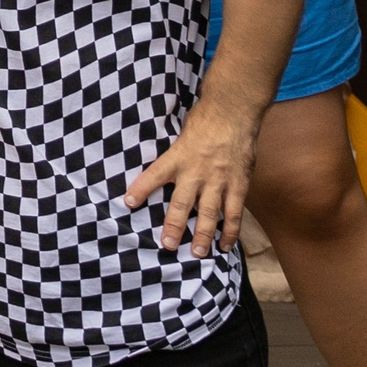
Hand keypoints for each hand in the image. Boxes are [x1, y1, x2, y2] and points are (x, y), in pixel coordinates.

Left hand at [124, 99, 258, 256]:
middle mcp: (196, 172)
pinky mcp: (238, 184)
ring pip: (209, 214)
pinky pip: (234, 212)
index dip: (141, 189)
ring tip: (197, 253)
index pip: (154, 175)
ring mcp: (219, 180)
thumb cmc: (204, 120)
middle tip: (168, 245)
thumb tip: (160, 170)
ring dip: (203, 236)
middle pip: (182, 204)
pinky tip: (226, 245)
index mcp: (177, 157)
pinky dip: (231, 231)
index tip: (128, 202)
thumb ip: (173, 155)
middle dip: (174, 226)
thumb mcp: (179, 134)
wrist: (233, 112)